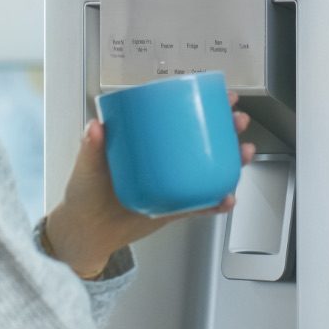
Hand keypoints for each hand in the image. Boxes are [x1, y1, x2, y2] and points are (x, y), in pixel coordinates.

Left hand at [43, 94, 252, 278]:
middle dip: (227, 127)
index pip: (179, 115)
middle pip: (204, 138)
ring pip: (211, 167)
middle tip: (237, 122)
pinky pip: (203, 202)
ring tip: (244, 155)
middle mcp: (165, 159)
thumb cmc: (85, 194)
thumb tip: (95, 126)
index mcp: (148, 142)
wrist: (87, 233)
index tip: (220, 95)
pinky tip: (228, 198)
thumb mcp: (87, 167)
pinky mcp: (177, 207)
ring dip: (232, 160)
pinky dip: (218, 201)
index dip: (204, 103)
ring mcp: (174, 182)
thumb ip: (91, 147)